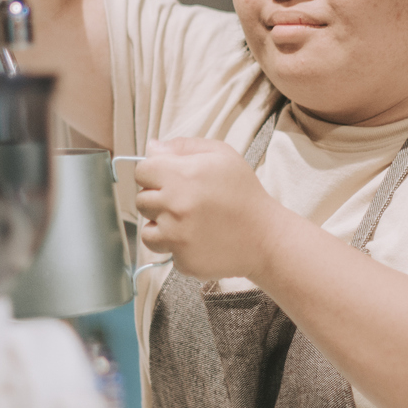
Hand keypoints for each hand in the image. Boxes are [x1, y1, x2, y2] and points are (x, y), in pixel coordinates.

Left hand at [134, 138, 287, 281]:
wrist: (265, 237)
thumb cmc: (244, 192)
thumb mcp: (221, 154)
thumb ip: (183, 147)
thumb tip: (152, 147)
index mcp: (181, 175)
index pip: (142, 171)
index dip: (155, 173)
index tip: (170, 179)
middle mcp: (174, 206)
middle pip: (142, 200)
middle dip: (158, 199)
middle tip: (184, 201)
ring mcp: (177, 237)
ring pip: (147, 230)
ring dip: (162, 226)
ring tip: (188, 222)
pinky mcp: (182, 260)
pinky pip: (165, 252)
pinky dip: (177, 247)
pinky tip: (198, 239)